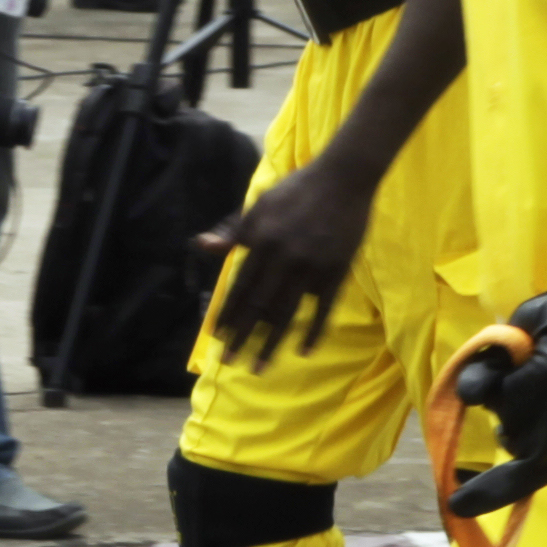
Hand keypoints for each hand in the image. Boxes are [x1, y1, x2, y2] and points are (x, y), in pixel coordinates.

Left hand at [199, 156, 374, 367]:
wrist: (343, 179)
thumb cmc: (297, 191)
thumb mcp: (260, 206)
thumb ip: (234, 232)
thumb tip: (203, 246)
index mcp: (262, 240)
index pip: (241, 285)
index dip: (228, 312)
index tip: (218, 335)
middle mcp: (285, 257)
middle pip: (260, 305)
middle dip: (242, 335)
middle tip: (229, 362)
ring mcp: (312, 266)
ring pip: (288, 312)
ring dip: (271, 343)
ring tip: (258, 367)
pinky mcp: (337, 271)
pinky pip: (324, 309)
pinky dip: (314, 331)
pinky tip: (302, 351)